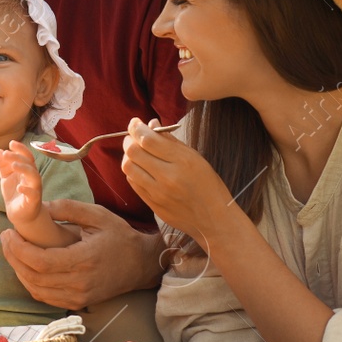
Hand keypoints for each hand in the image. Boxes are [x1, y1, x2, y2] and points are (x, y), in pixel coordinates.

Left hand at [0, 142, 42, 225]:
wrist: (20, 214)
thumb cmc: (15, 192)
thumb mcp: (6, 177)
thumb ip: (2, 165)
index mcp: (27, 170)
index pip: (26, 156)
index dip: (21, 149)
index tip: (11, 143)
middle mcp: (33, 178)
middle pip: (29, 164)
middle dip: (18, 157)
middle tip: (6, 153)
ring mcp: (34, 189)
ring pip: (34, 176)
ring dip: (25, 169)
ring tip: (13, 165)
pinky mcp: (33, 201)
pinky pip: (33, 194)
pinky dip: (27, 189)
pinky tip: (19, 187)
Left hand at [0, 198, 161, 309]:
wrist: (141, 264)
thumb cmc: (120, 236)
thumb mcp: (97, 214)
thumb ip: (68, 208)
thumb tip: (41, 207)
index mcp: (83, 260)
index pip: (40, 261)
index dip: (18, 249)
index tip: (9, 233)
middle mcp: (79, 283)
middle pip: (33, 277)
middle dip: (13, 257)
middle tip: (5, 239)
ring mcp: (79, 296)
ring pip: (36, 290)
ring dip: (19, 271)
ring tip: (12, 251)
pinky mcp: (78, 302)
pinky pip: (46, 297)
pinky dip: (31, 283)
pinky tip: (26, 267)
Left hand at [121, 119, 233, 248]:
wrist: (213, 219)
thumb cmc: (208, 185)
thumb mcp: (196, 158)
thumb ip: (171, 141)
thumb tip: (151, 124)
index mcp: (182, 161)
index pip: (148, 139)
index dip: (136, 128)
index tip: (135, 123)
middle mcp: (168, 177)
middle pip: (133, 152)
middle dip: (129, 139)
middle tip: (132, 136)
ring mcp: (158, 193)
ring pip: (128, 168)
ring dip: (127, 156)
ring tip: (134, 151)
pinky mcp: (152, 205)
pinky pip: (133, 183)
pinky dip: (132, 171)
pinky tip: (139, 167)